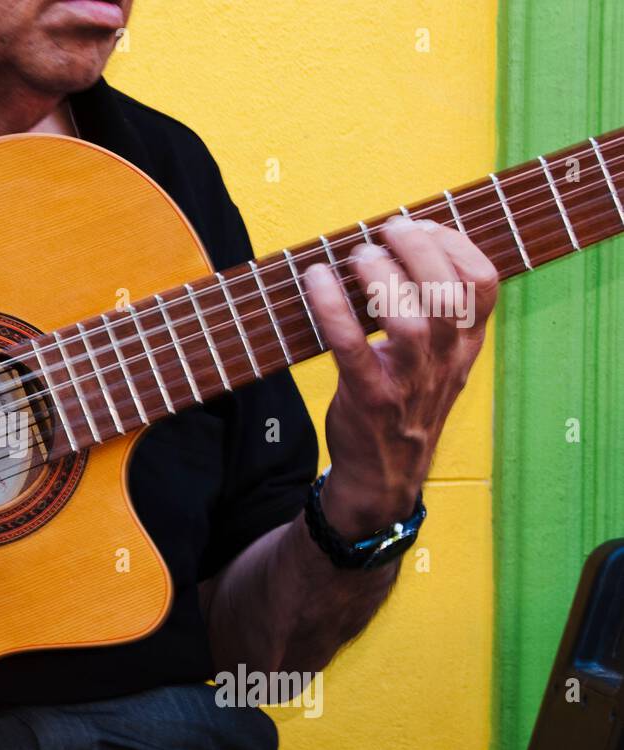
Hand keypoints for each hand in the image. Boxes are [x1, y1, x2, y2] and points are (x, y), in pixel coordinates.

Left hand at [303, 216, 498, 537]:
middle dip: (417, 249)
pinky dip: (333, 309)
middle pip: (448, 292)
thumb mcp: (436, 361)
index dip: (455, 244)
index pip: (483, 283)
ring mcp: (409, 382)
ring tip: (358, 257)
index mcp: (464, 344)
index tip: (422, 224)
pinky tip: (315, 281)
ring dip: (382, 277)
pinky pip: (352, 346)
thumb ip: (432, 313)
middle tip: (384, 232)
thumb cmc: (403, 403)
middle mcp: (444, 360)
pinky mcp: (370, 399)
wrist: (383, 476)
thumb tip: (398, 247)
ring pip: (412, 319)